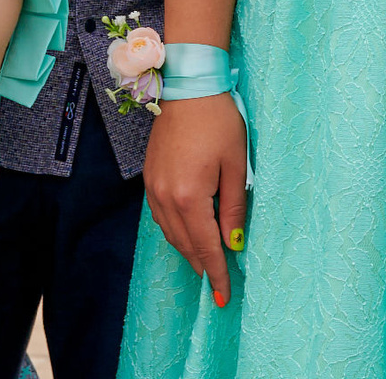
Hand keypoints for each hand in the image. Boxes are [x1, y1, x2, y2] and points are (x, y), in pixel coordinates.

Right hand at [142, 94, 247, 307]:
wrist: (188, 88)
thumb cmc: (218, 122)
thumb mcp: (235, 166)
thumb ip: (234, 208)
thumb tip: (233, 243)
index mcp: (190, 197)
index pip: (205, 246)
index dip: (216, 273)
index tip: (223, 296)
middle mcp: (166, 197)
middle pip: (185, 244)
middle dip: (202, 266)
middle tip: (217, 284)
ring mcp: (154, 188)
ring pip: (169, 233)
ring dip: (187, 250)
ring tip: (204, 263)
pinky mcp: (149, 178)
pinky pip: (160, 216)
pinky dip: (174, 231)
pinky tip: (186, 234)